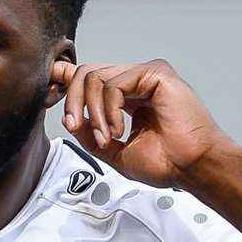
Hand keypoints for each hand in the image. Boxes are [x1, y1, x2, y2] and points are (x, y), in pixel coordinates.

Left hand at [52, 59, 231, 188]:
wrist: (192, 168)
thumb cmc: (167, 163)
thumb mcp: (116, 152)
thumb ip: (92, 135)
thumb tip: (71, 121)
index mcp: (130, 97)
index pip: (94, 78)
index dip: (68, 76)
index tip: (50, 77)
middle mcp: (137, 82)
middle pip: (88, 74)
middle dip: (73, 101)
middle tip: (74, 126)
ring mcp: (146, 75)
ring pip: (95, 77)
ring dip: (93, 114)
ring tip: (106, 137)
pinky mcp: (154, 73)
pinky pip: (113, 84)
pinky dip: (108, 111)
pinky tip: (118, 130)